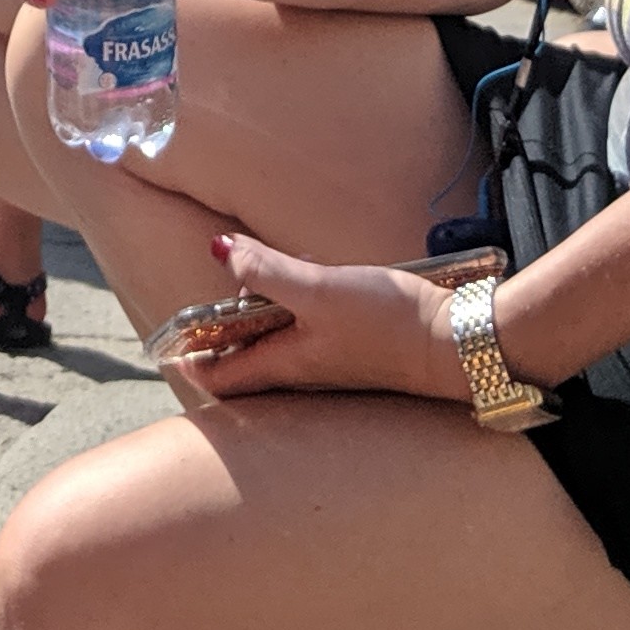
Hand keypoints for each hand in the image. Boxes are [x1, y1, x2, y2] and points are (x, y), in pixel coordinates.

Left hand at [173, 234, 475, 406]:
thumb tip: (218, 250)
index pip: (220, 379)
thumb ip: (266, 271)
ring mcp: (331, 363)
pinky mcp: (356, 349)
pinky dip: (299, 308)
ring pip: (279, 343)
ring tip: (274, 270)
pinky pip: (310, 332)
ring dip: (265, 312)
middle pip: (247, 360)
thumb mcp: (318, 290)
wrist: (458, 344)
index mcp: (285, 365)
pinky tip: (316, 279)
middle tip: (227, 288)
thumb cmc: (387, 323)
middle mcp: (303, 372)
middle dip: (228, 329)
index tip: (171, 337)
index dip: (190, 361)